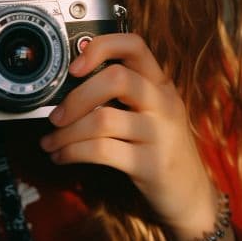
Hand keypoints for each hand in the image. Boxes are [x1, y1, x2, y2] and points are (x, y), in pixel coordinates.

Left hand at [38, 33, 224, 240]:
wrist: (191, 195)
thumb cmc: (160, 147)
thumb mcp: (151, 112)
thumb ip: (122, 93)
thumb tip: (67, 85)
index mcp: (161, 83)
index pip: (134, 45)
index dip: (100, 47)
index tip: (74, 67)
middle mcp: (164, 102)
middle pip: (117, 78)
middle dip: (76, 97)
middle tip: (56, 116)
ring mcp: (160, 133)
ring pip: (103, 119)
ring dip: (66, 132)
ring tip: (50, 142)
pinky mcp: (150, 164)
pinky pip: (102, 151)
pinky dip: (72, 153)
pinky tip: (62, 157)